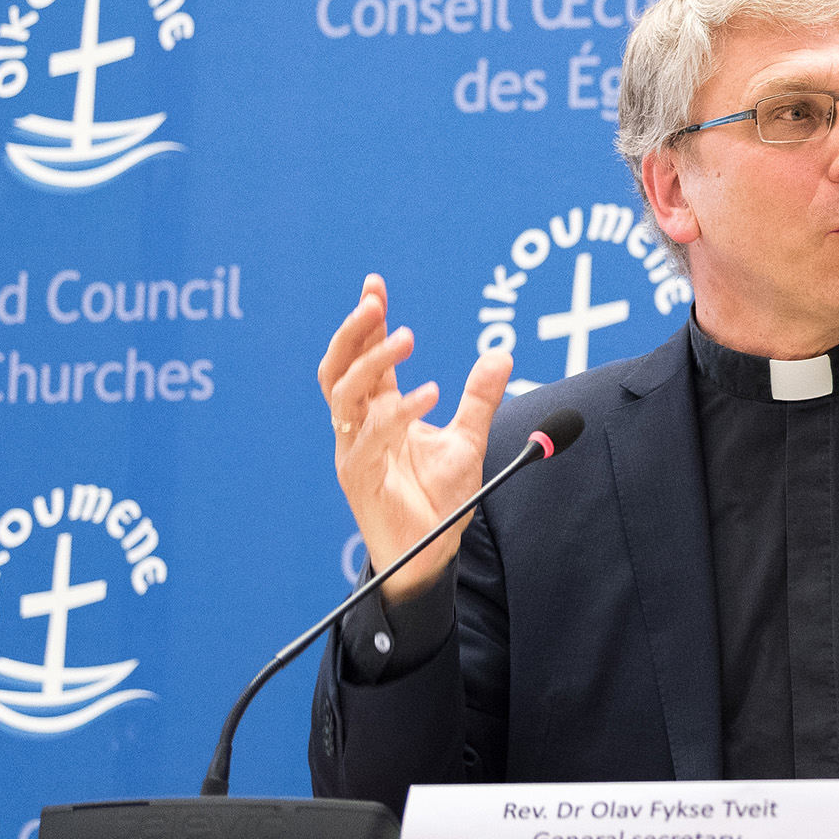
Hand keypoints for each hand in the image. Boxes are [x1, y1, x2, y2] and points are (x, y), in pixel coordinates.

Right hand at [316, 274, 510, 600]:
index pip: (365, 358)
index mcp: (378, 414)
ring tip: (407, 338)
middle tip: (374, 301)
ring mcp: (353, 451)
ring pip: (344, 395)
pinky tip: (431, 393)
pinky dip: (400, 411)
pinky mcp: (359, 477)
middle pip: (338, 368)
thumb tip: (500, 352)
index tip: (375, 284)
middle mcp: (358, 428)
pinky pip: (372, 436)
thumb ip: (479, 398)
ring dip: (373, 362)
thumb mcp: (468, 439)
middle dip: (353, 332)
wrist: (431, 554)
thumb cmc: (439, 499)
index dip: (368, 322)